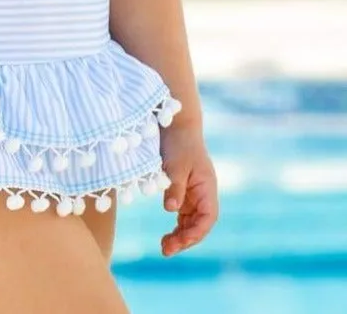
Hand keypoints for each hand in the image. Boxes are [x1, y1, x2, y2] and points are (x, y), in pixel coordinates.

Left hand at [159, 121, 217, 257]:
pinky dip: (177, 226)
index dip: (196, 232)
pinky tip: (167, 235)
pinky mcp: (184, 191)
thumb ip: (174, 187)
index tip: (181, 241)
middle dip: (186, 239)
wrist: (177, 124)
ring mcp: (194, 194)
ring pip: (191, 222)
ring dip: (181, 236)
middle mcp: (204, 193)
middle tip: (166, 250)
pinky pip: (183, 215)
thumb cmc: (179, 142)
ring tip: (164, 247)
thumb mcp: (175, 164)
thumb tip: (171, 210)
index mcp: (207, 187)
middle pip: (200, 224)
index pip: (208, 217)